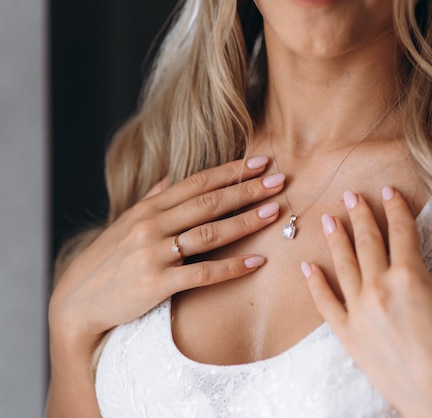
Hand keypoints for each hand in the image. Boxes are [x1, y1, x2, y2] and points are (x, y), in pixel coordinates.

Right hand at [49, 156, 283, 352]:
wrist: (77, 301)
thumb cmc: (107, 260)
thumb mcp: (125, 224)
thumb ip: (150, 200)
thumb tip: (166, 179)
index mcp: (149, 208)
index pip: (197, 183)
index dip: (231, 171)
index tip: (260, 162)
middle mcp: (152, 225)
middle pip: (209, 203)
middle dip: (247, 190)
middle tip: (279, 180)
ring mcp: (154, 253)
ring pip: (209, 233)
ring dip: (245, 221)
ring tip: (274, 212)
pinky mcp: (156, 283)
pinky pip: (201, 273)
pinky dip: (231, 268)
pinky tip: (256, 262)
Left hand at [301, 187, 431, 417]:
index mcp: (411, 276)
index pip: (401, 231)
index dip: (395, 207)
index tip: (388, 191)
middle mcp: (380, 287)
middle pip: (367, 241)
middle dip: (359, 214)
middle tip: (350, 195)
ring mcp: (359, 310)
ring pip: (343, 264)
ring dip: (335, 238)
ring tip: (328, 219)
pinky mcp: (348, 333)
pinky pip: (325, 303)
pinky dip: (314, 283)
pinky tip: (307, 266)